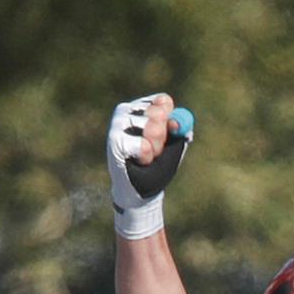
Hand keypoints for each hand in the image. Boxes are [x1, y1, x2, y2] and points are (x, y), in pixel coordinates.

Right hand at [107, 93, 181, 238]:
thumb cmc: (156, 166)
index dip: (170, 120)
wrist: (140, 192)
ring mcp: (117, 123)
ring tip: (146, 158)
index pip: (163, 101)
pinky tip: (137, 162)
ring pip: (150, 128)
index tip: (168, 133)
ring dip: (154, 149)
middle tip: (156, 151)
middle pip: (158, 113)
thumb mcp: (173, 146)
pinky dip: (146, 157)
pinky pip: (142, 145)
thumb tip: (176, 122)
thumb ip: (179, 130)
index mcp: (142, 107)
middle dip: (163, 137)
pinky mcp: (113, 140)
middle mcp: (126, 110)